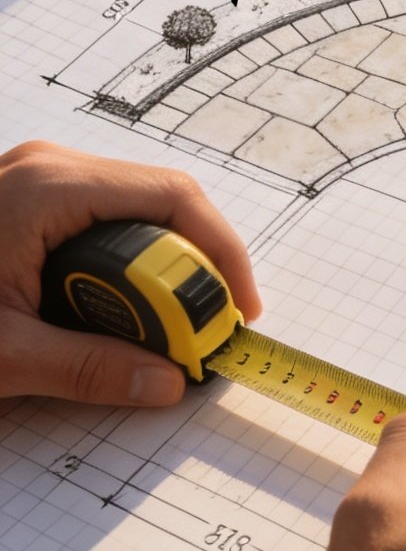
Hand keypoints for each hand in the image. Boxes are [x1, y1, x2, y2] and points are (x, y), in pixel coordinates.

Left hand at [0, 139, 261, 408]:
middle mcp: (50, 167)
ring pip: (135, 210)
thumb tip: (166, 382)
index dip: (220, 253)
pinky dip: (125, 264)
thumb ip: (89, 369)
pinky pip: (103, 219)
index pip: (172, 198)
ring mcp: (38, 178)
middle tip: (202, 333)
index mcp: (49, 187)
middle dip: (192, 269)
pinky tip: (120, 310)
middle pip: (160, 201)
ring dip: (159, 270)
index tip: (237, 310)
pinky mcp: (30, 199)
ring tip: (163, 331)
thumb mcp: (3, 354)